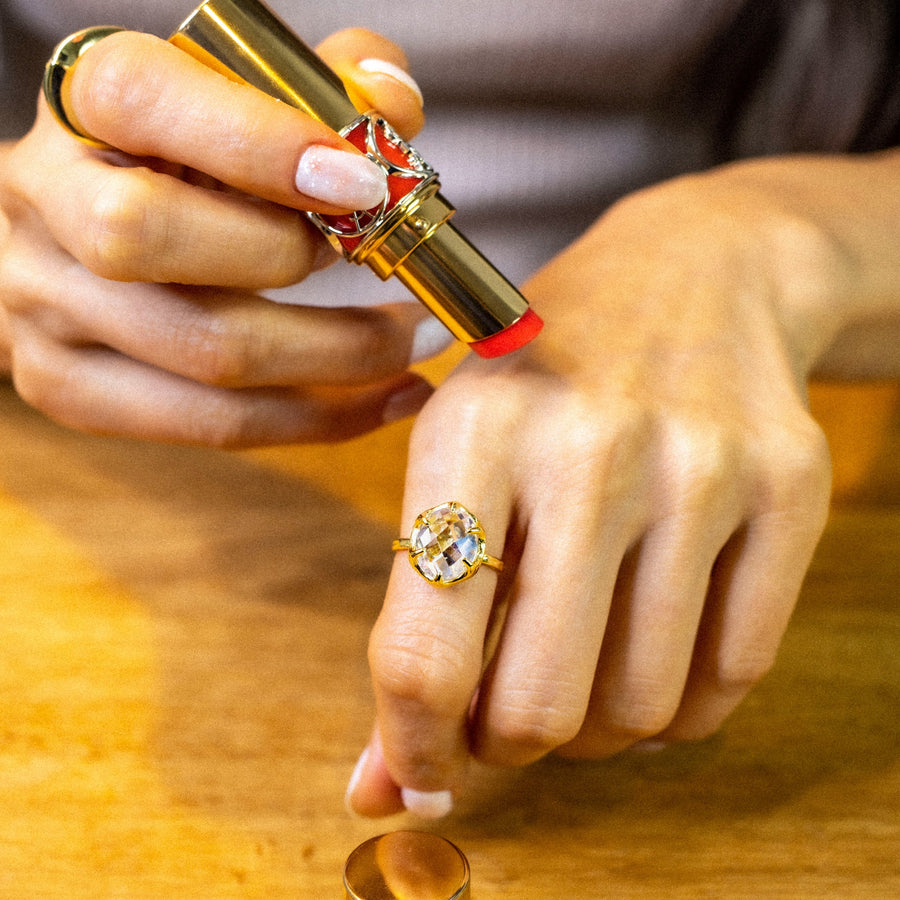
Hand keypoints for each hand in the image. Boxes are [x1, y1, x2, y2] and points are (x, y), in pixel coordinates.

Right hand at [0, 29, 440, 444]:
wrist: (84, 228)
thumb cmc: (183, 161)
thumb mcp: (237, 100)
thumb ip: (320, 84)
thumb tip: (395, 107)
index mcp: (83, 102)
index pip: (147, 103)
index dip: (258, 144)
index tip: (365, 183)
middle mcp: (44, 202)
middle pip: (150, 237)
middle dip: (291, 258)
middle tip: (387, 262)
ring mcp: (44, 307)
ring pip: (203, 352)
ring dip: (339, 359)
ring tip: (419, 348)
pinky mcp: (68, 388)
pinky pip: (212, 424)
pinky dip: (317, 420)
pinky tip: (382, 401)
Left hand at [348, 168, 836, 816]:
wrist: (693, 273)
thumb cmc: (547, 376)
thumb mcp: (455, 454)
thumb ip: (414, 620)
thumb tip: (386, 786)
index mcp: (473, 432)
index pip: (424, 650)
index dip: (411, 745)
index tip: (417, 770)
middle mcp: (590, 449)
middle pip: (540, 706)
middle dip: (510, 741)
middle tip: (505, 715)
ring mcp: (702, 469)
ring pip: (640, 706)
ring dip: (594, 727)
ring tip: (576, 674)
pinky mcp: (791, 488)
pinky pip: (732, 676)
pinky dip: (677, 704)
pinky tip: (648, 658)